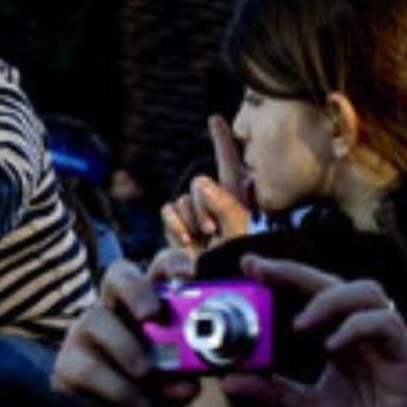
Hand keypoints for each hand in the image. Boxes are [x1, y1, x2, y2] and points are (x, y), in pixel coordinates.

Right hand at [52, 249, 198, 406]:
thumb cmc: (156, 397)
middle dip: (136, 289)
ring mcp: (85, 334)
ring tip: (147, 375)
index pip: (160, 269)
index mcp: (149, 306)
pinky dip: (115, 387)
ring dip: (126, 348)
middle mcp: (114, 310)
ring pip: (97, 320)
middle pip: (118, 275)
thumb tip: (189, 382)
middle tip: (153, 315)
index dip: (173, 264)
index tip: (186, 277)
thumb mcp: (179, 384)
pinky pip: (86, 367)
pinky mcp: (66, 365)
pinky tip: (135, 406)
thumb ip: (186, 379)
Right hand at [161, 115, 250, 255]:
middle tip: (211, 230)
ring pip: (182, 199)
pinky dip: (175, 225)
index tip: (215, 119)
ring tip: (201, 241)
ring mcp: (192, 214)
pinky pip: (168, 210)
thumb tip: (203, 183)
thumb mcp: (237, 237)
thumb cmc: (230, 266)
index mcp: (234, 202)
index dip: (221, 142)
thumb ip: (226, 207)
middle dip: (203, 204)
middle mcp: (212, 204)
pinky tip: (186, 240)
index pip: (229, 165)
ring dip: (190, 220)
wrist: (204, 288)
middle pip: (200, 181)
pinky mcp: (175, 224)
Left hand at [223, 255, 406, 406]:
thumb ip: (272, 393)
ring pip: (366, 292)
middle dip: (294, 272)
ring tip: (298, 324)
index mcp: (338, 342)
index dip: (284, 276)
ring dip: (327, 298)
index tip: (250, 265)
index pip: (312, 294)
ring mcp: (386, 346)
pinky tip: (331, 345)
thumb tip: (230, 379)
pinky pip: (388, 325)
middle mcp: (362, 337)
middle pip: (334, 283)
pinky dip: (356, 326)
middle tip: (260, 269)